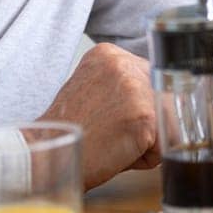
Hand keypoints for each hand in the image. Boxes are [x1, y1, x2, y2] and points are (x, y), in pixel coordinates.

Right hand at [40, 42, 159, 190]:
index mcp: (109, 54)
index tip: (118, 119)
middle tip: (113, 134)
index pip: (153, 80)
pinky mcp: (143, 115)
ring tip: (114, 143)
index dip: (141, 108)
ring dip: (147, 142)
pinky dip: (145, 158)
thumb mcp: (93, 91)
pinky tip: (116, 152)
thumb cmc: (70, 133)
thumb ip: (123, 86)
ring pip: (167, 122)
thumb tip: (162, 96)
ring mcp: (134, 87)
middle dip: (148, 124)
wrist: (44, 156)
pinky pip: (164, 144)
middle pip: (165, 99)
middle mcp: (122, 63)